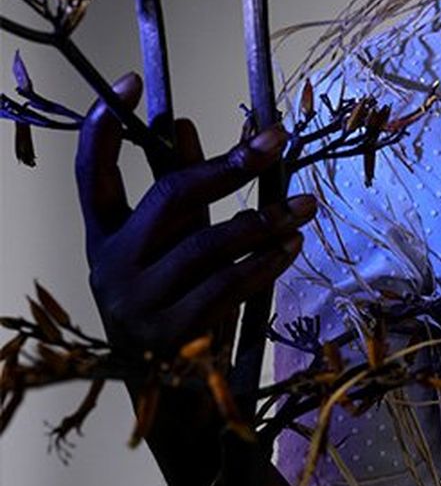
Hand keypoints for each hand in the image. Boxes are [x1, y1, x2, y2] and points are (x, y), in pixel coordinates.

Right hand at [75, 72, 315, 357]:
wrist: (169, 404)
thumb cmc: (171, 309)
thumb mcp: (167, 247)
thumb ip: (175, 191)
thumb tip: (179, 125)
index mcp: (101, 239)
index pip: (90, 173)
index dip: (103, 124)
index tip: (132, 82)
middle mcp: (112, 267)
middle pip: (170, 197)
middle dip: (229, 165)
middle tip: (277, 142)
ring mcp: (141, 303)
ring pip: (210, 243)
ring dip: (265, 219)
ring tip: (306, 204)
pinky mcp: (176, 334)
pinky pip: (230, 285)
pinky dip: (267, 262)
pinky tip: (292, 246)